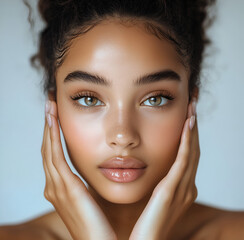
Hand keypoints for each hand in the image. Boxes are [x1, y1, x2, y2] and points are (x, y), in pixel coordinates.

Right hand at [41, 100, 116, 239]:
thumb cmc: (98, 221)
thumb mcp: (89, 196)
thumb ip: (84, 182)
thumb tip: (90, 169)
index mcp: (60, 187)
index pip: (53, 153)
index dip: (52, 133)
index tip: (55, 113)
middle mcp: (53, 185)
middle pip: (47, 148)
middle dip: (48, 124)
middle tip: (50, 103)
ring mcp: (56, 187)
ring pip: (49, 149)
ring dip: (49, 127)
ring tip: (50, 106)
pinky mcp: (66, 188)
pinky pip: (56, 157)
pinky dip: (53, 138)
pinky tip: (53, 122)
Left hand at [129, 100, 199, 239]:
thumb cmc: (135, 223)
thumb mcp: (146, 196)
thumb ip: (147, 180)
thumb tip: (135, 163)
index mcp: (177, 188)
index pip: (186, 154)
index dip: (187, 133)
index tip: (186, 113)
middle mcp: (184, 187)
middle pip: (192, 149)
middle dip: (193, 126)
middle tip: (193, 102)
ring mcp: (180, 190)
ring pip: (191, 152)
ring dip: (192, 129)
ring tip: (192, 107)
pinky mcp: (172, 192)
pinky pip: (183, 161)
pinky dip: (187, 142)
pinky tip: (188, 124)